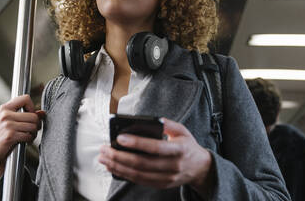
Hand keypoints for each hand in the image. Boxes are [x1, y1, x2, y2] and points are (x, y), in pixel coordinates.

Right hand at [0, 94, 44, 181]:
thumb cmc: (3, 136)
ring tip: (29, 136)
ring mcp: (7, 125)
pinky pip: (29, 135)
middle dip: (36, 125)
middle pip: (33, 116)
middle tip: (32, 130)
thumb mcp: (11, 122)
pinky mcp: (10, 136)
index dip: (32, 107)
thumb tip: (42, 113)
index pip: (25, 98)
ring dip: (34, 133)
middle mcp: (5, 115)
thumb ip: (26, 115)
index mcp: (5, 108)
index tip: (30, 116)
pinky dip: (30, 139)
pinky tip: (26, 141)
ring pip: (33, 126)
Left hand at [98, 118, 212, 192]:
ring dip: (117, 166)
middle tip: (104, 149)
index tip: (119, 137)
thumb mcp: (182, 131)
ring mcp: (167, 178)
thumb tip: (148, 120)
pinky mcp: (161, 184)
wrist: (200, 168)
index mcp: (179, 149)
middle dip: (119, 156)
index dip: (136, 143)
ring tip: (104, 158)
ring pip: (137, 174)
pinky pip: (139, 181)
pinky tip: (113, 167)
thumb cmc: (187, 146)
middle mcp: (173, 166)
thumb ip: (166, 124)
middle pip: (142, 163)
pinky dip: (124, 174)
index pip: (155, 147)